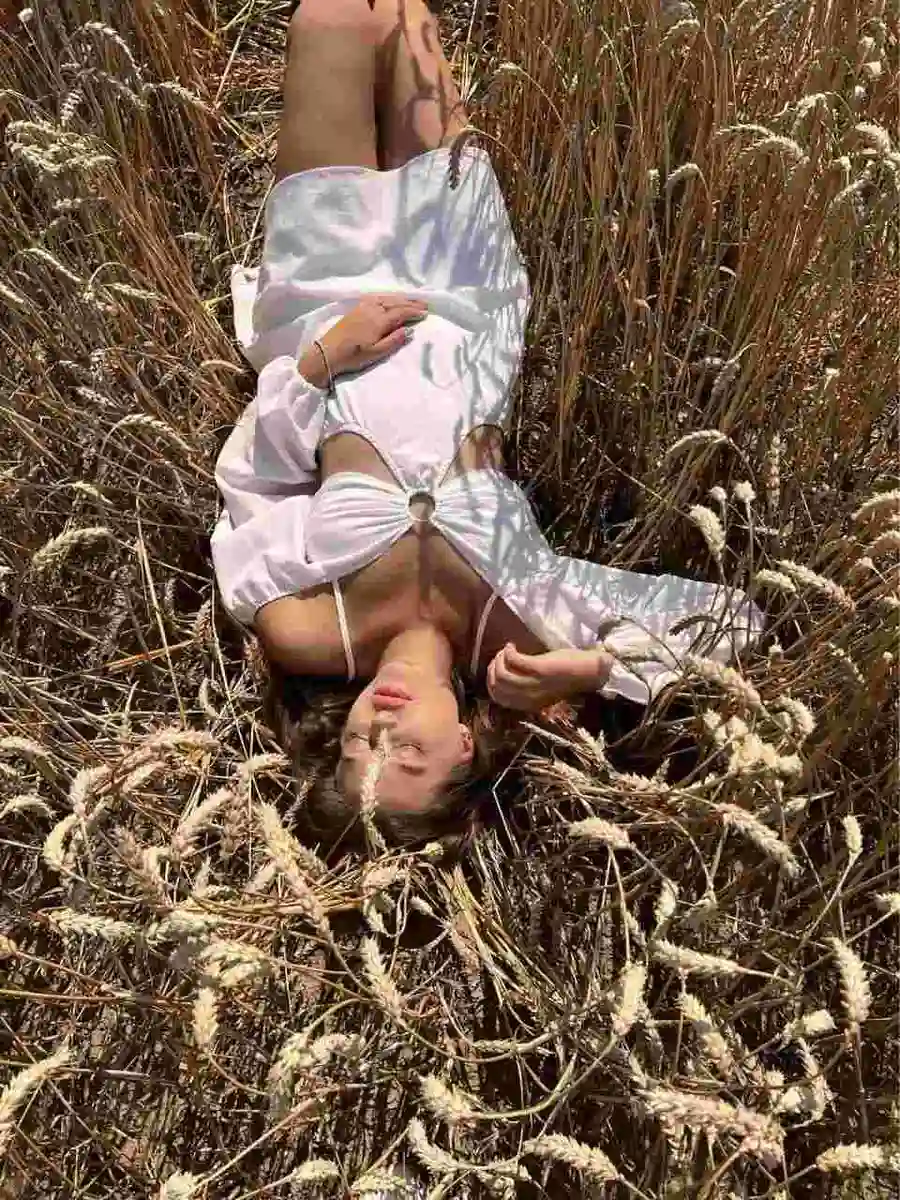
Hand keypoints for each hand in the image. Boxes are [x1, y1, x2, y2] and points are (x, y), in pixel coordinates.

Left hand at [297, 295, 426, 385]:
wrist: (328, 353)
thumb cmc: (353, 356)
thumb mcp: (376, 353)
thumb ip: (393, 341)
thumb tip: (409, 330)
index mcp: (379, 320)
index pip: (401, 312)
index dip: (414, 312)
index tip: (425, 313)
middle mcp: (372, 309)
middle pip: (395, 302)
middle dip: (410, 303)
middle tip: (424, 304)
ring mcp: (363, 306)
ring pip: (386, 298)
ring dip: (400, 298)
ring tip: (411, 301)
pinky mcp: (356, 308)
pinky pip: (377, 297)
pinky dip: (388, 297)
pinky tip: (390, 299)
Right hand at [486, 644, 609, 711]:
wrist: (589, 672)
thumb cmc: (568, 679)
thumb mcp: (544, 691)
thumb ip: (527, 690)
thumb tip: (505, 678)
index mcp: (529, 704)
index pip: (498, 698)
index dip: (490, 682)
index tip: (494, 669)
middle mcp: (529, 696)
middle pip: (497, 684)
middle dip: (493, 668)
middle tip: (499, 657)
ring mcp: (534, 683)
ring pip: (502, 673)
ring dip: (499, 659)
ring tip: (505, 651)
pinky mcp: (539, 668)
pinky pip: (513, 660)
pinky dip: (508, 651)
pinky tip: (512, 646)